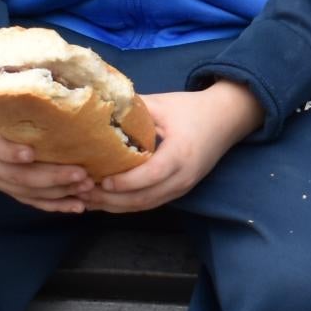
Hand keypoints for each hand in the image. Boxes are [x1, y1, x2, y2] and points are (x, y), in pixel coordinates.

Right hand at [0, 101, 93, 213]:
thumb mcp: (4, 99)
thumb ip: (24, 101)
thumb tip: (64, 85)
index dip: (10, 151)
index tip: (31, 153)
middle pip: (17, 175)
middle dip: (51, 177)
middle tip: (81, 174)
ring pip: (26, 192)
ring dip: (58, 193)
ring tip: (85, 189)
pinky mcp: (7, 190)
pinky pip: (31, 201)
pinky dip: (54, 205)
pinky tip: (77, 206)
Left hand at [95, 81, 265, 212]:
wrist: (227, 119)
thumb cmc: (192, 109)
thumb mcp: (162, 104)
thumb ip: (132, 110)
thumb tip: (96, 109)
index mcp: (180, 152)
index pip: (151, 175)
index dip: (125, 182)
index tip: (100, 179)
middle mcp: (184, 176)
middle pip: (145, 198)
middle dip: (112, 200)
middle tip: (84, 192)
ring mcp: (183, 186)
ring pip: (145, 206)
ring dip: (116, 206)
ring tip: (88, 199)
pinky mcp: (180, 190)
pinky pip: (151, 203)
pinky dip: (127, 205)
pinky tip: (107, 200)